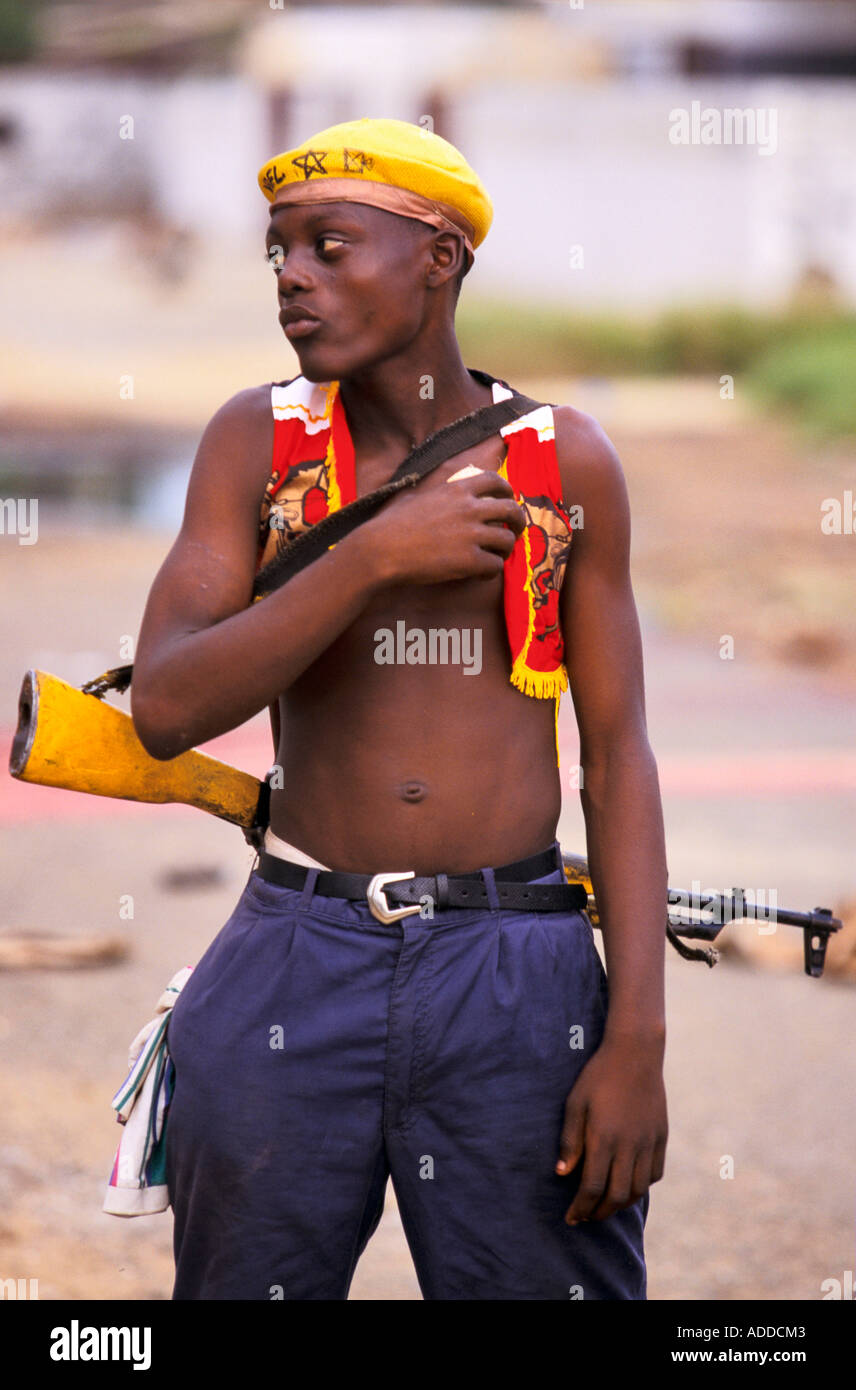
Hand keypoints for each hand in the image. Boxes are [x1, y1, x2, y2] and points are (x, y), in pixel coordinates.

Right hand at [360, 458, 525, 586]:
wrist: (381, 549)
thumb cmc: (391, 525)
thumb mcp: (417, 497)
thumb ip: (438, 494)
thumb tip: (443, 493)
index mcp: (456, 490)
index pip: (495, 481)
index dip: (507, 490)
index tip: (509, 500)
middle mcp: (469, 509)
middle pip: (511, 510)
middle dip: (519, 521)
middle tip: (516, 531)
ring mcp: (471, 535)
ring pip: (507, 540)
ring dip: (505, 550)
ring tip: (496, 558)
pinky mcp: (469, 560)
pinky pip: (495, 565)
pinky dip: (492, 571)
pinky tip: (481, 575)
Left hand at [555, 1033, 666, 1224]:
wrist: (635, 1053)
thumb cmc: (598, 1076)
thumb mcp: (575, 1103)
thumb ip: (570, 1140)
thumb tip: (562, 1173)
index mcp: (604, 1138)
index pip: (592, 1188)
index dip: (581, 1208)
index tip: (571, 1218)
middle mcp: (629, 1145)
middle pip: (616, 1196)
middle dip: (599, 1212)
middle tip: (586, 1216)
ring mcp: (648, 1142)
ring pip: (638, 1189)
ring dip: (621, 1204)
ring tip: (605, 1205)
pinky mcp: (661, 1137)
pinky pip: (654, 1174)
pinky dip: (641, 1186)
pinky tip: (628, 1184)